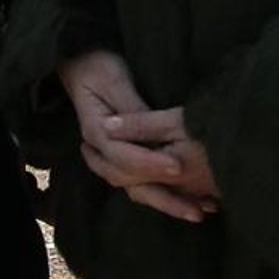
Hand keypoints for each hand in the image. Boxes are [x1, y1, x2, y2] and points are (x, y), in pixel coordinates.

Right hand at [58, 51, 219, 224]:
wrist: (80, 65)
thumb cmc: (98, 66)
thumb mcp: (115, 79)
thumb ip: (132, 105)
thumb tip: (151, 125)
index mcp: (96, 131)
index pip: (125, 156)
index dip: (151, 162)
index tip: (179, 166)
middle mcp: (100, 150)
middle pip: (131, 181)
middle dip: (164, 195)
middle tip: (197, 206)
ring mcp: (110, 156)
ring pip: (136, 188)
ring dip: (166, 202)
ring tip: (198, 213)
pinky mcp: (122, 156)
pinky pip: (141, 182)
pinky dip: (163, 194)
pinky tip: (189, 202)